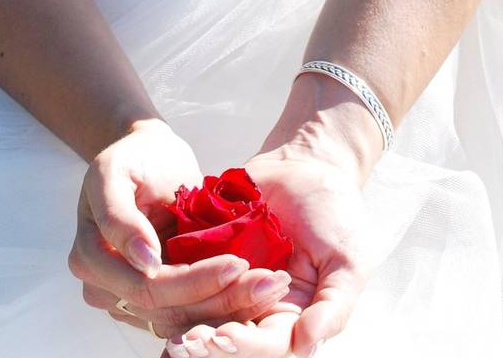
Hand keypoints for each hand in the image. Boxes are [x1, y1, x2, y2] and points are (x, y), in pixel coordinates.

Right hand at [68, 118, 288, 338]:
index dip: (192, 281)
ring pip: (185, 320)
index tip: (238, 262)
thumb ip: (119, 216)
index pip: (146, 286)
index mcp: (90, 258)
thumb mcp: (114, 173)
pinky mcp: (162, 298)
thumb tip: (144, 261)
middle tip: (269, 282)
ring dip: (232, 308)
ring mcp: (133, 298)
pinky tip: (262, 292)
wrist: (148, 157)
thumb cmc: (132, 158)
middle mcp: (107, 287)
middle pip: (168, 309)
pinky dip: (230, 306)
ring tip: (272, 288)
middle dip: (221, 298)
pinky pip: (195, 313)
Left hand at [166, 75, 382, 357]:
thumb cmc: (335, 212)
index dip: (244, 345)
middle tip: (181, 345)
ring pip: (202, 313)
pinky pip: (187, 277)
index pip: (267, 345)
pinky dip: (172, 285)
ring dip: (184, 321)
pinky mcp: (207, 255)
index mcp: (292, 315)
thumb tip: (307, 343)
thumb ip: (334, 306)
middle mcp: (258, 306)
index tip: (221, 339)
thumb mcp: (349, 261)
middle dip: (206, 343)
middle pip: (229, 338)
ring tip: (166, 330)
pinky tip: (153, 286)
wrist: (305, 163)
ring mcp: (230, 282)